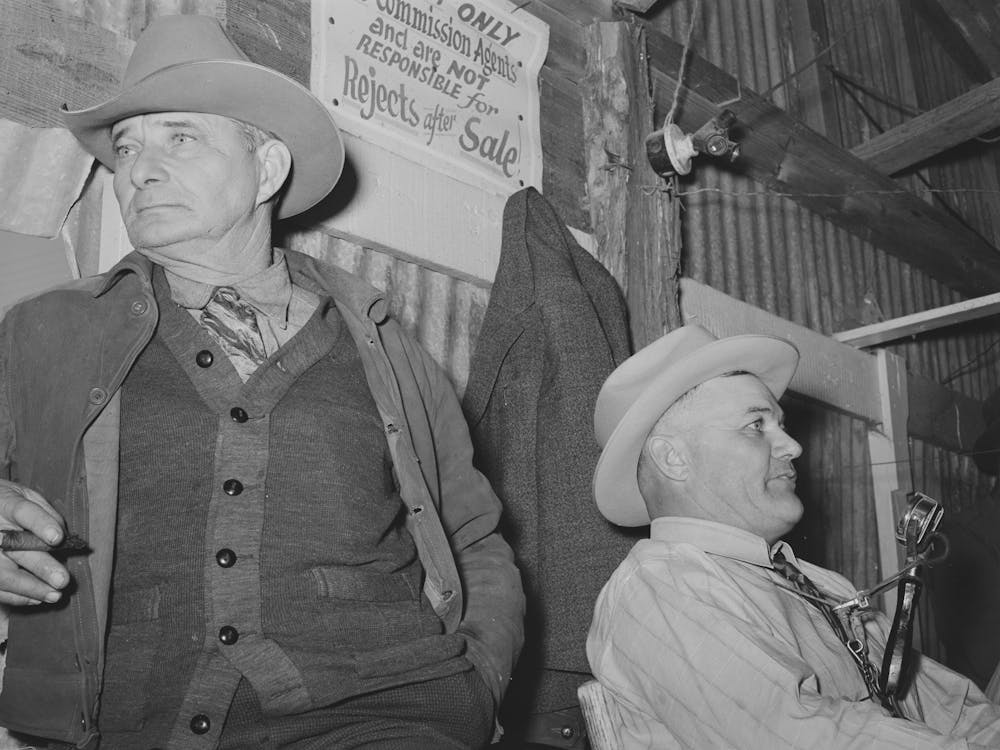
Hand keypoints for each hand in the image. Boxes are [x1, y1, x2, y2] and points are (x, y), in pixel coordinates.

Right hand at [0, 480, 68, 605]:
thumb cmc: (11, 502)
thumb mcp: (27, 496)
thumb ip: (45, 513)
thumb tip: (60, 536)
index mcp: (5, 502)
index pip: (23, 511)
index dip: (40, 524)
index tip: (58, 538)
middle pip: (14, 548)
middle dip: (40, 566)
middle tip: (62, 580)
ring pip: (2, 574)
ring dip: (30, 588)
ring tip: (54, 595)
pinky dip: (17, 596)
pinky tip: (37, 599)